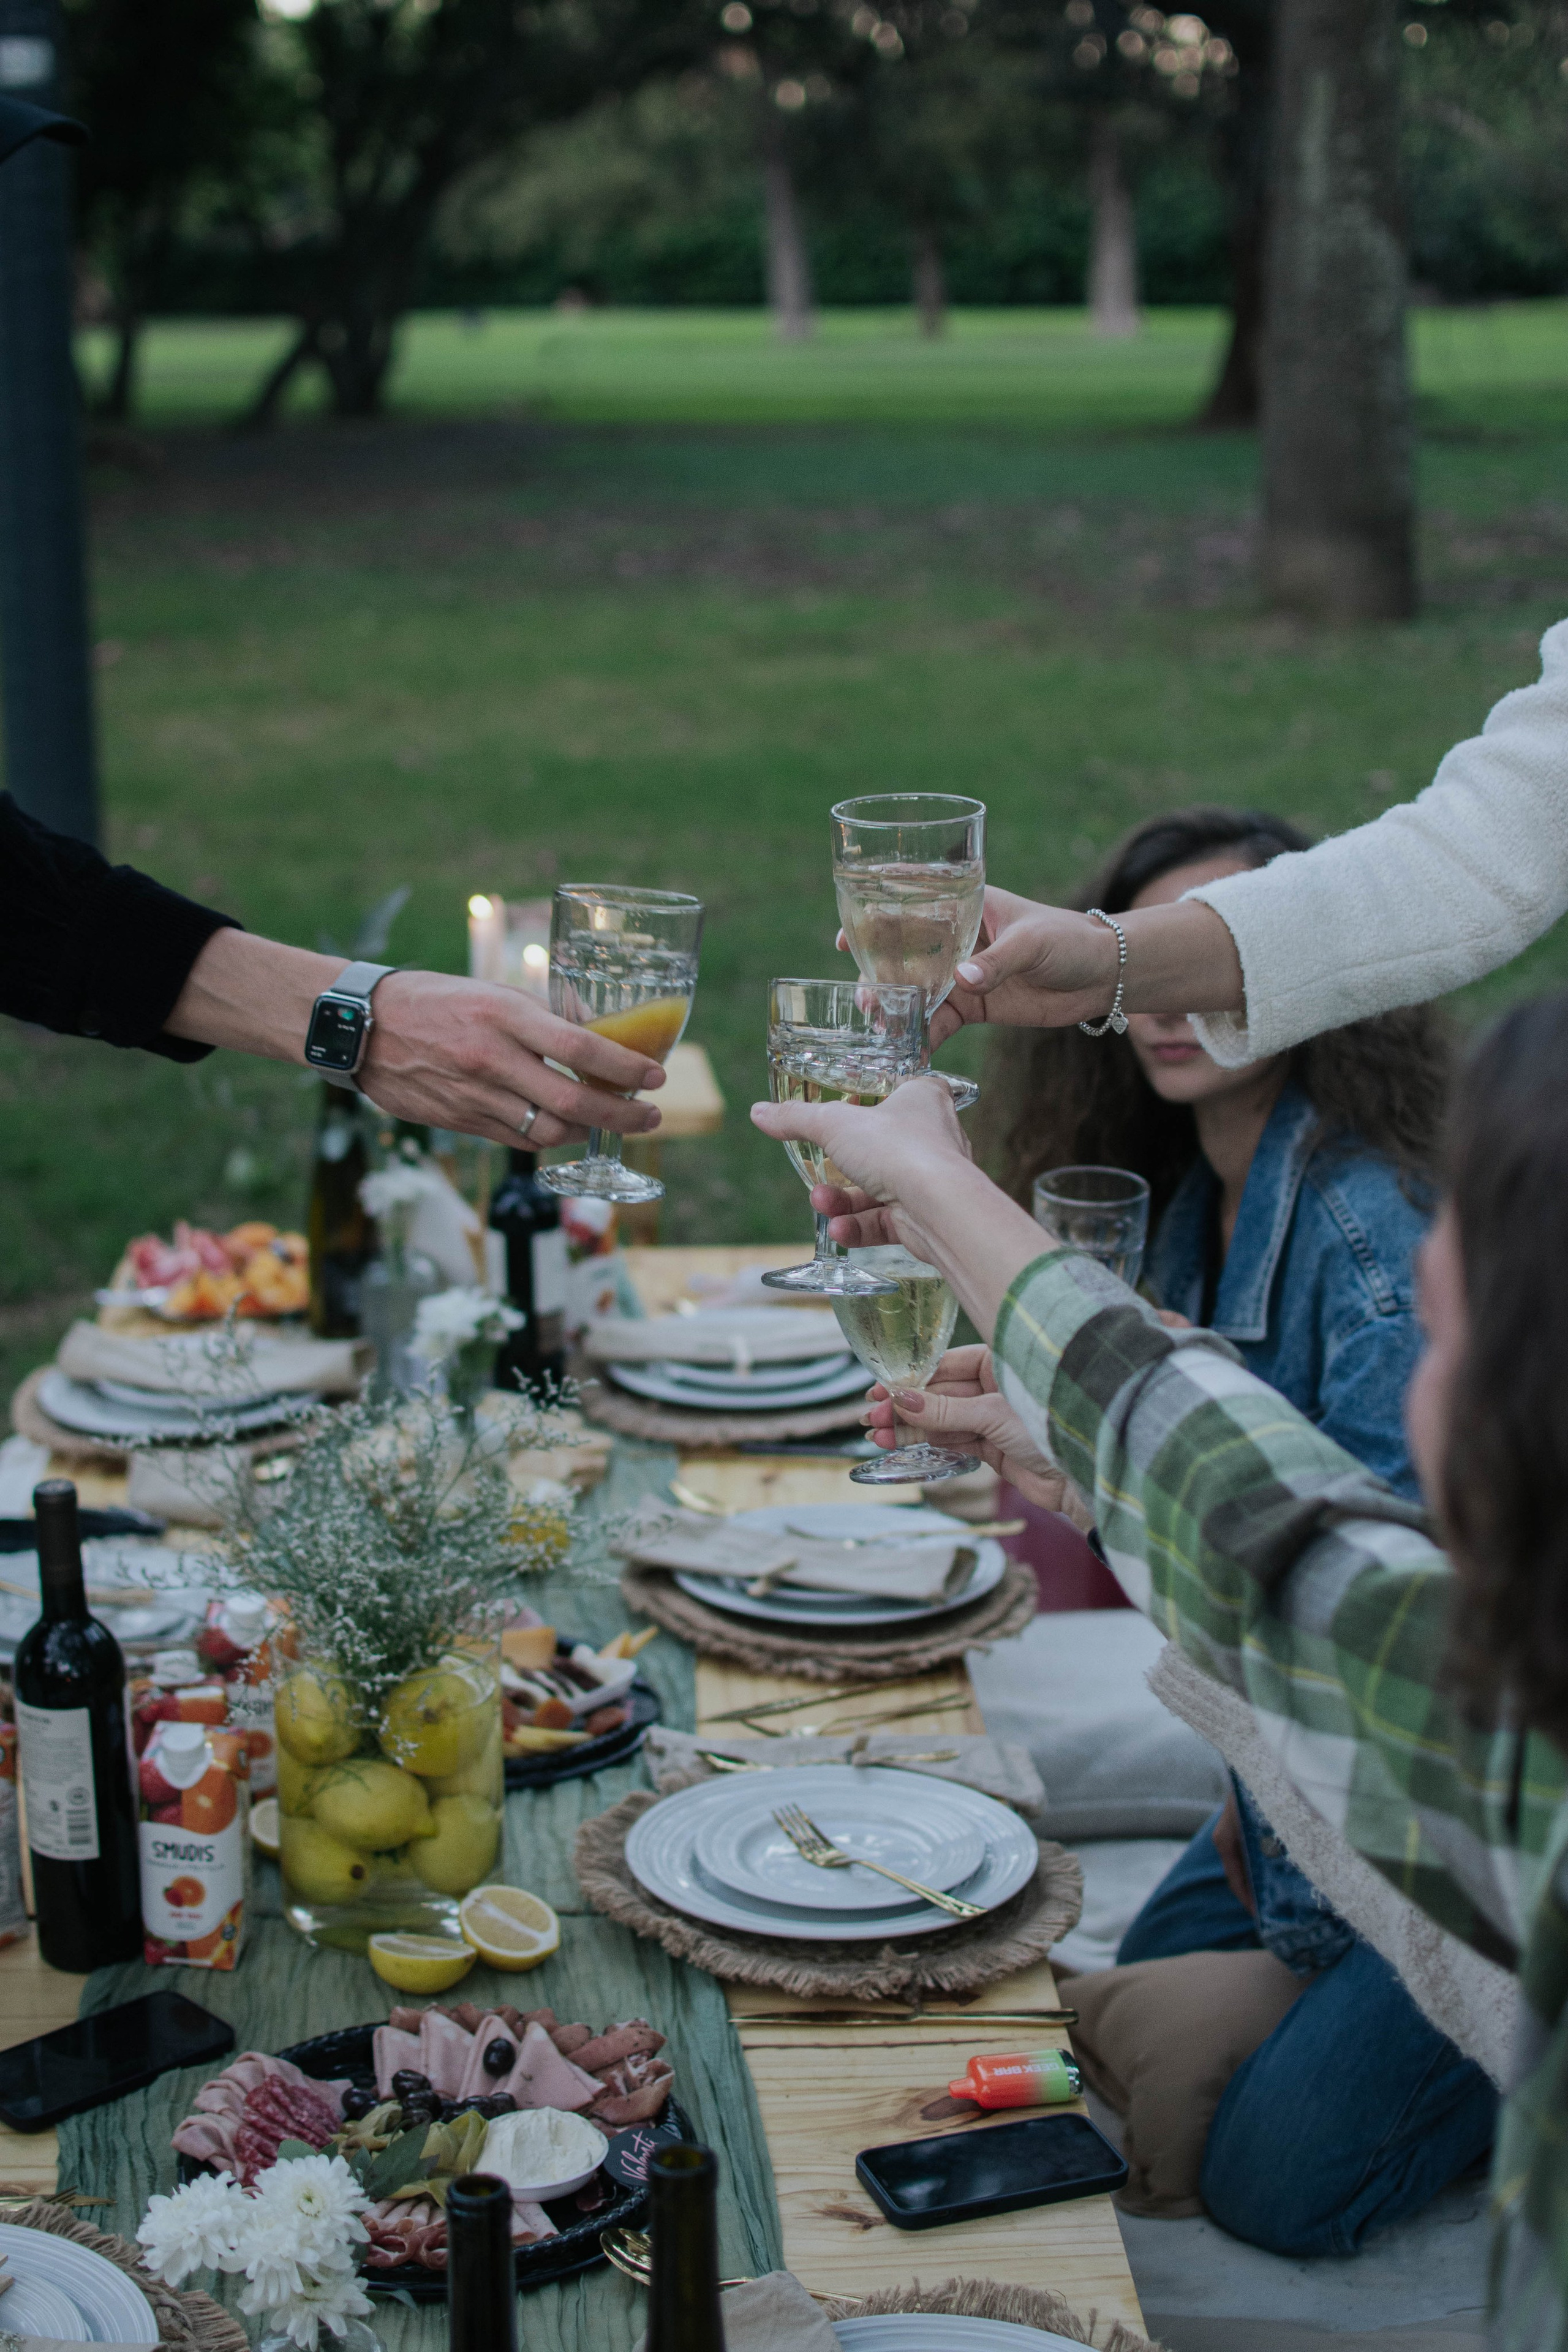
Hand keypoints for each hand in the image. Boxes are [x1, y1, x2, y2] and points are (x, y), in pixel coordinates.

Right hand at [167, 931, 667, 1149]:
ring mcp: (473, 1095)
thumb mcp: (490, 993)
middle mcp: (491, 1059)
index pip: (581, 1049)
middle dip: (623, 1117)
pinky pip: (517, 1139)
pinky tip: (564, 1129)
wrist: (358, 1026)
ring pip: (548, 1130)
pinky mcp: (458, 1121)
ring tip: (610, 1122)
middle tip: (651, 1118)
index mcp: (503, 1015)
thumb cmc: (432, 1000)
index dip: (626, 1069)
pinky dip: (548, 1138)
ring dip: (588, 1133)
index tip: (657, 1077)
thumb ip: (539, 1019)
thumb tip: (594, 1040)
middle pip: (574, 1104)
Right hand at [751, 1071, 1051, 1340]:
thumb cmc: (898, 1148)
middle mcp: (932, 1137)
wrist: (938, 1207)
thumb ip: (795, 1118)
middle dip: (837, 1169)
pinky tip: (839, 1229)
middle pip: (877, 1148)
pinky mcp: (924, 1218)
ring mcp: (929, 1180)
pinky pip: (884, 1221)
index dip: (868, 1101)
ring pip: (876, 1190)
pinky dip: (858, 1226)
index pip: (897, 1090)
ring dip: (843, 1202)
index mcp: (923, 1098)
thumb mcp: (834, 1124)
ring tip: (822, 1204)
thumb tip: (758, 1112)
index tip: (840, 1113)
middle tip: (816, 1178)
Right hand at [835, 891, 1118, 1044]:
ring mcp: (963, 975)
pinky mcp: (975, 1006)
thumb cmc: (1069, 940)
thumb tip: (961, 981)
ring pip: (917, 992)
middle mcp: (956, 940)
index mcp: (966, 907)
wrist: (1103, 976)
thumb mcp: (1031, 943)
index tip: (846, 939)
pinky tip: (911, 1052)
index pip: (912, 907)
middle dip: (879, 977)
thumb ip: (996, 962)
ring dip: (897, 1011)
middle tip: (868, 1002)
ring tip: (882, 1031)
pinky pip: (941, 1021)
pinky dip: (925, 1037)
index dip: (876, 921)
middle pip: (904, 956)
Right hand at [863, 1344, 1079, 1514]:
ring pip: (943, 1419)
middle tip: (872, 1417)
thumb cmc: (1053, 1429)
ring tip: (878, 1436)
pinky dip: (930, 1444)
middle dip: (906, 1406)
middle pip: (940, 1393)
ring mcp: (994, 1418)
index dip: (912, 1378)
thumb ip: (946, 1410)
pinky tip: (903, 1445)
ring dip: (911, 1428)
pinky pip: (954, 1441)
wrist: (1085, 1477)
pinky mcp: (994, 1447)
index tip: (882, 1389)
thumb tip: (901, 1400)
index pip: (946, 1364)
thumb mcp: (992, 1416)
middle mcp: (997, 1387)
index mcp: (1003, 1361)